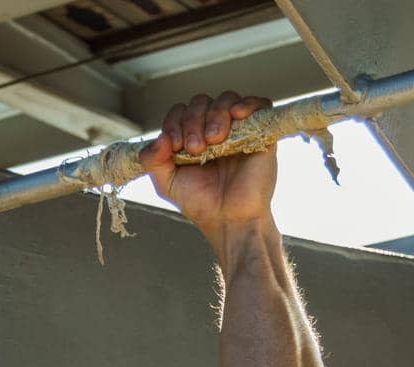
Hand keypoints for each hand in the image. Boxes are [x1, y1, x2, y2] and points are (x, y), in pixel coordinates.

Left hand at [138, 92, 276, 240]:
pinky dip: (247, 104)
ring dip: (215, 114)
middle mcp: (214, 129)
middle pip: (201, 102)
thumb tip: (158, 138)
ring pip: (226, 99)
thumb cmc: (200, 203)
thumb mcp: (166, 183)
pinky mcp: (261, 133)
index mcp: (191, 137)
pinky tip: (237, 115)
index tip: (176, 146)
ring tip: (215, 141)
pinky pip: (259, 104)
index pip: (180, 112)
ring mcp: (238, 130)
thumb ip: (152, 161)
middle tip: (196, 148)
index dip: (174, 123)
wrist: (230, 220)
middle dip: (193, 120)